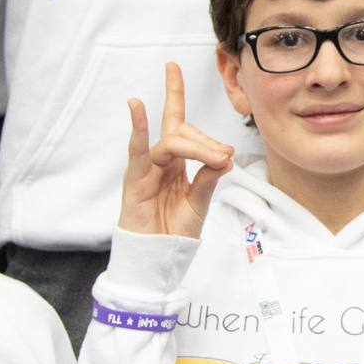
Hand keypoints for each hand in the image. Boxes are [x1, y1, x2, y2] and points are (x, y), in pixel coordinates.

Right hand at [120, 63, 233, 237]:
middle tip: (225, 155)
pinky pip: (136, 150)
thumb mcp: (198, 203)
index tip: (229, 148)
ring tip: (217, 157)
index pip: (180, 127)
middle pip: (180, 131)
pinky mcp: (134, 179)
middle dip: (205, 140)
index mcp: (175, 164)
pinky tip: (136, 106)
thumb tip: (225, 158)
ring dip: (196, 146)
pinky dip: (138, 126)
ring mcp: (146, 168)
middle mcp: (159, 161)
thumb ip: (207, 179)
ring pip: (171, 143)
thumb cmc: (175, 231)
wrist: (159, 258)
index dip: (188, 108)